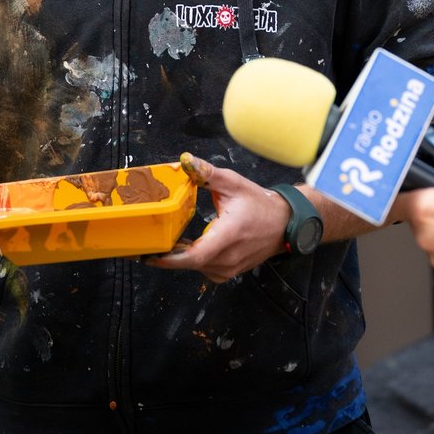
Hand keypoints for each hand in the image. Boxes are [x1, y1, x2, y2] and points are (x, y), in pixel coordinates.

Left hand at [145, 153, 290, 282]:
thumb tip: (184, 161)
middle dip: (169, 256)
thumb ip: (207, 173)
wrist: (284, 224)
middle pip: (192, 263)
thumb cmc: (259, 203)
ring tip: (166, 242)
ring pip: (198, 268)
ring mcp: (231, 268)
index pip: (195, 256)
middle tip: (149, 244)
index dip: (170, 259)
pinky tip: (187, 246)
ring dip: (181, 258)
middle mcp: (229, 257)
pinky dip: (194, 260)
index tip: (150, 255)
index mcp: (228, 235)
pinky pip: (206, 270)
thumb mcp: (233, 183)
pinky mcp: (230, 272)